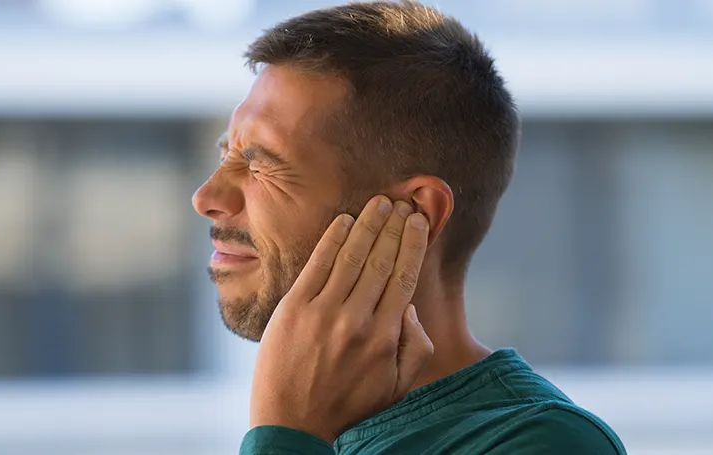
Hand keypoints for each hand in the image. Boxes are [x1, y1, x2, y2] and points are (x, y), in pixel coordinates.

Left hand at [249, 196, 433, 442]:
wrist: (292, 424)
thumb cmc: (348, 406)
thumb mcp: (396, 389)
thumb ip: (415, 349)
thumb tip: (410, 308)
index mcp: (385, 338)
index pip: (404, 278)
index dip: (413, 245)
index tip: (420, 222)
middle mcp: (356, 320)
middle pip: (381, 261)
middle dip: (394, 228)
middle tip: (403, 204)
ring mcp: (322, 312)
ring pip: (351, 257)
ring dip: (368, 225)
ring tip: (380, 203)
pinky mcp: (293, 309)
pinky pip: (317, 264)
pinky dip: (333, 239)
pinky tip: (345, 221)